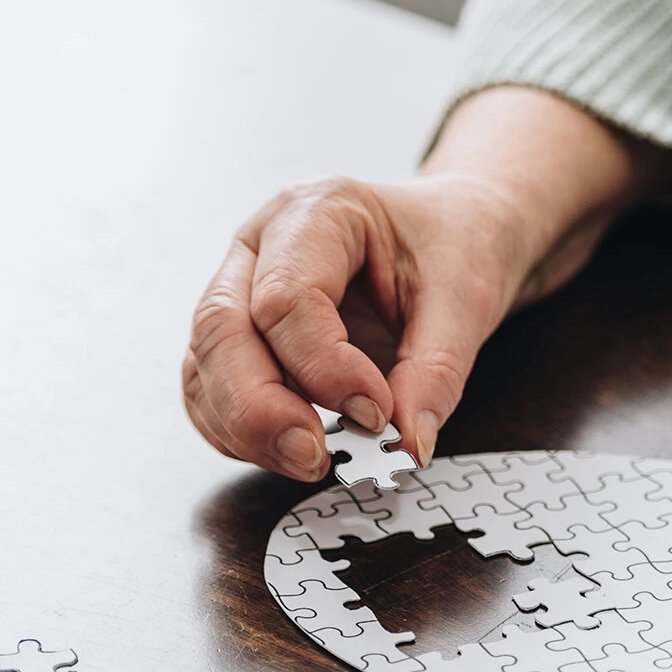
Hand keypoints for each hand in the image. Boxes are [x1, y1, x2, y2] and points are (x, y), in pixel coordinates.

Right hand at [183, 88, 671, 479]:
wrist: (453, 233)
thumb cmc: (454, 244)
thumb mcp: (466, 297)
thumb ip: (437, 371)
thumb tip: (408, 444)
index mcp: (316, 211)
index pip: (286, 297)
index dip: (324, 368)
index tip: (376, 413)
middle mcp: (261, 244)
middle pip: (222, 329)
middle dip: (260, 407)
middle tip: (315, 456)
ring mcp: (240, 287)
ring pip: (205, 365)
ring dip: (246, 427)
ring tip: (310, 461)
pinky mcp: (241, 335)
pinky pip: (211, 390)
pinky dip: (240, 432)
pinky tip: (288, 450)